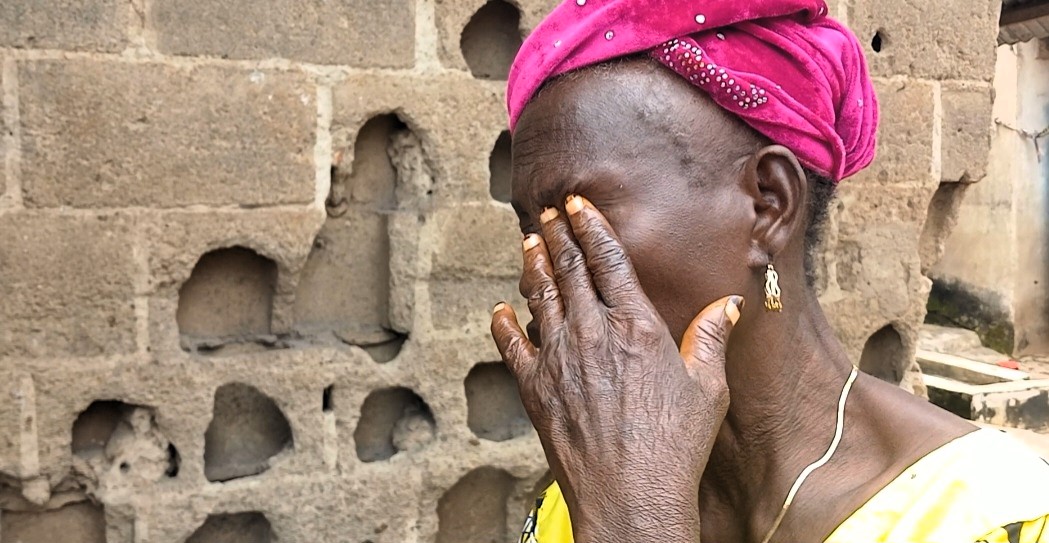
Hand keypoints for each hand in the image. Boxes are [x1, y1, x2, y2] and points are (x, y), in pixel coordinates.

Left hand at [491, 194, 742, 542]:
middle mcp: (592, 332)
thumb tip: (726, 305)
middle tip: (548, 212)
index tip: (578, 204)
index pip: (608, 260)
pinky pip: (511, 345)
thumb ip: (710, 339)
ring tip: (529, 241)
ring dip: (533, 265)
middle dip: (558, 234)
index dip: (591, 226)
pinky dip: (503, 323)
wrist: (630, 496)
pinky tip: (500, 309)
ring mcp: (558, 358)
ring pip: (539, 297)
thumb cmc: (675, 446)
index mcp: (636, 326)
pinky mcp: (535, 388)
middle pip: (569, 269)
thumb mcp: (708, 389)